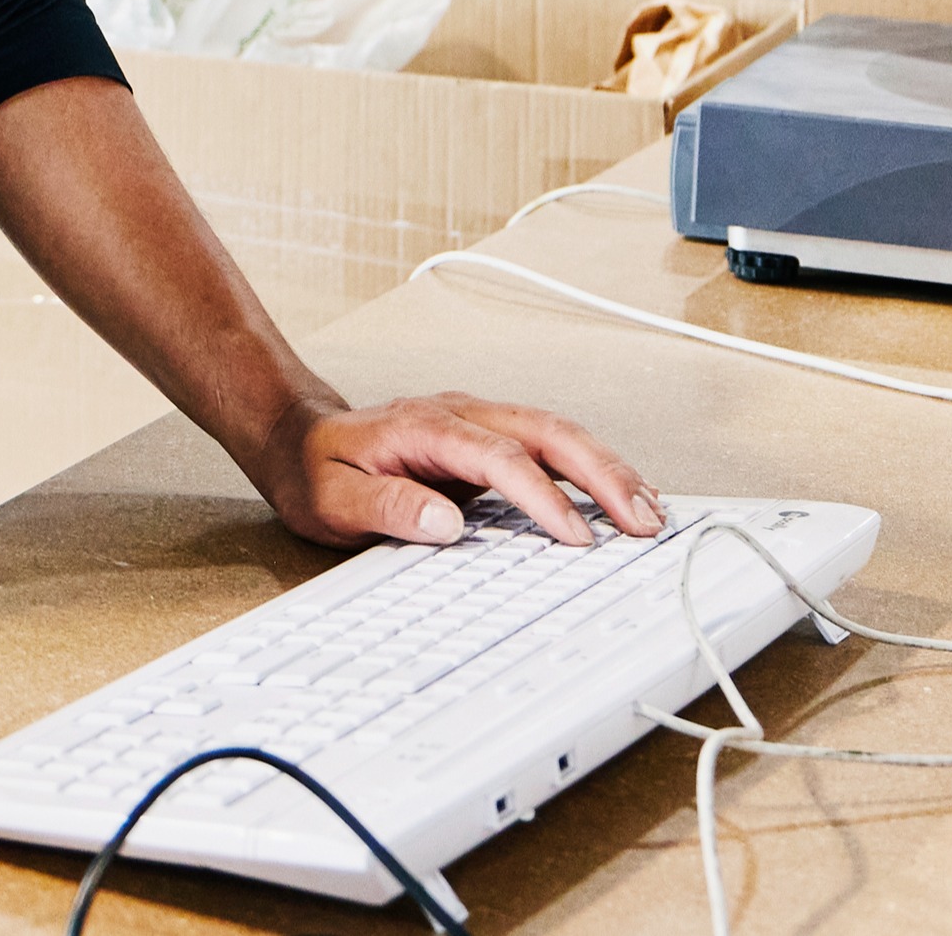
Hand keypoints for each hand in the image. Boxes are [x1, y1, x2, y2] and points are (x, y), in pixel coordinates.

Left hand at [242, 390, 666, 549]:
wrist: (299, 437)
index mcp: (426, 427)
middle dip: (603, 475)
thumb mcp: (333, 498)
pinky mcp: (489, 437)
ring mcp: (480, 420)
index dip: (544, 496)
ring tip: (652, 513)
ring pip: (560, 434)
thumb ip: (387, 506)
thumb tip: (446, 522)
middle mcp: (462, 414)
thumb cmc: (316, 470)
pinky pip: (551, 445)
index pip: (502, 458)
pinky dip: (593, 468)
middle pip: (548, 433)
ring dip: (609, 470)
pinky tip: (622, 494)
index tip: (577, 536)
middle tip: (644, 522)